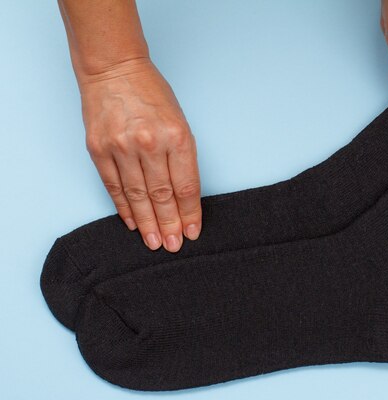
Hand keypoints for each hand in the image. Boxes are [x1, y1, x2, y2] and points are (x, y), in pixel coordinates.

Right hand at [80, 58, 201, 251]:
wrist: (114, 70)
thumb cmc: (152, 95)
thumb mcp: (180, 122)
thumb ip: (182, 158)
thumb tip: (183, 196)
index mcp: (176, 136)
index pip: (186, 186)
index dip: (189, 213)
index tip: (192, 231)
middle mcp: (149, 144)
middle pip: (162, 195)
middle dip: (170, 224)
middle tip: (173, 246)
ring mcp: (120, 147)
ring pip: (137, 196)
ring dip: (147, 223)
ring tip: (155, 242)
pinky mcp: (98, 149)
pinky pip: (114, 186)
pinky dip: (124, 207)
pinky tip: (133, 222)